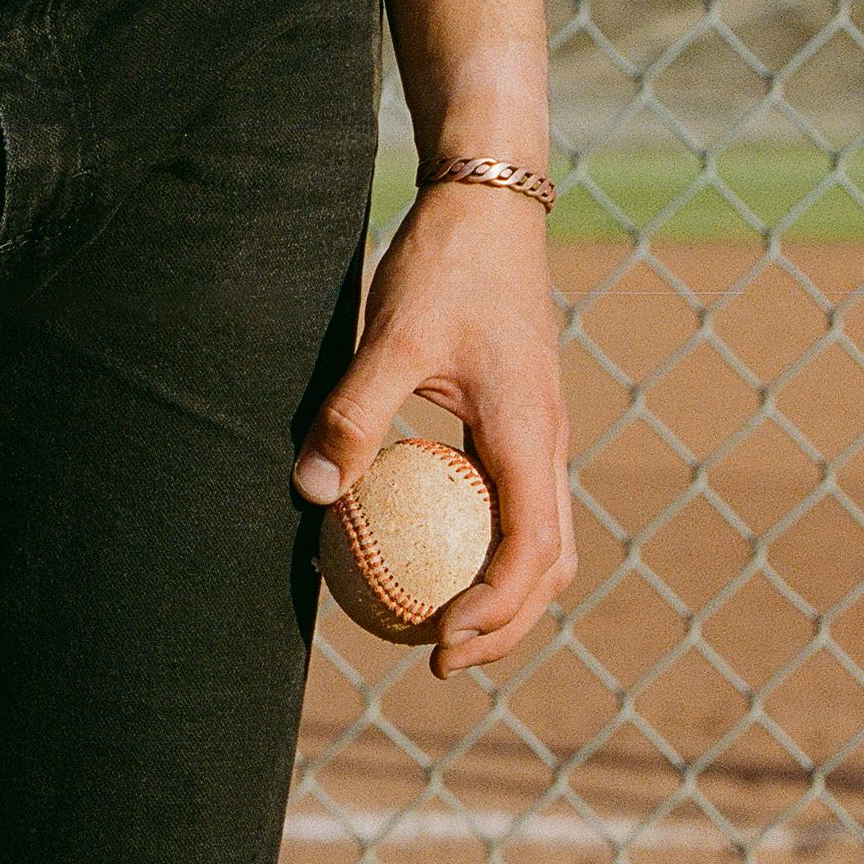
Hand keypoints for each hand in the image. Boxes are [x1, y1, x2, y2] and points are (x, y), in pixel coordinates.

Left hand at [292, 183, 576, 679]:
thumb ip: (355, 414)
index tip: (439, 646)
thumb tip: (312, 493)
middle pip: (551, 563)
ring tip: (442, 626)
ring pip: (542, 538)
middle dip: (506, 624)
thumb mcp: (393, 337)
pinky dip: (488, 546)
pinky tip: (426, 551)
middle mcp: (548, 443)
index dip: (492, 612)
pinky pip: (515, 503)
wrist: (489, 202)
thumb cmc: (445, 264)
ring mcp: (538, 433)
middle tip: (439, 661)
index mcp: (529, 435)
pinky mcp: (519, 420)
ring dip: (504, 593)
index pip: (529, 552)